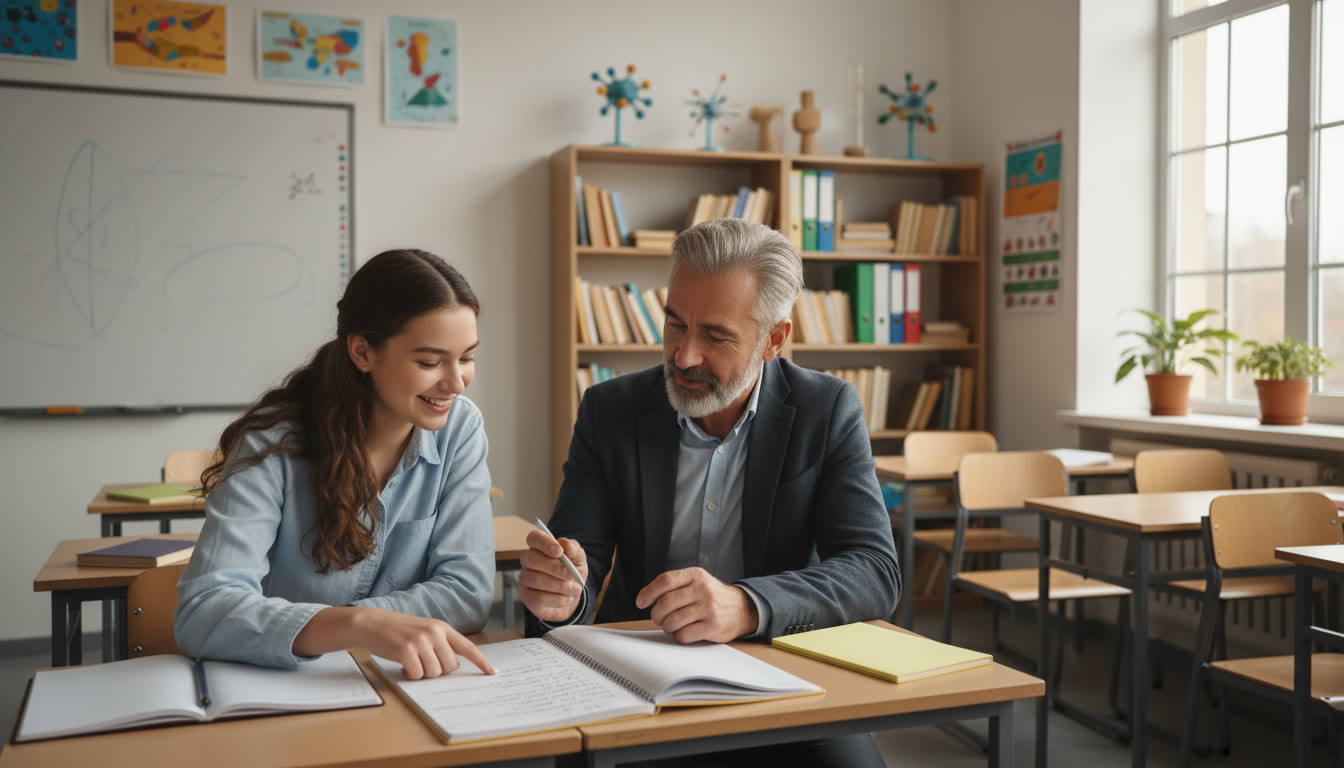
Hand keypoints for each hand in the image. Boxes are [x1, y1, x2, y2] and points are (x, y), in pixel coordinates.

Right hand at [349, 607, 493, 679]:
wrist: (373, 623)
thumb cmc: (399, 631)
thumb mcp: (425, 631)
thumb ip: (441, 645)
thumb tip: (453, 666)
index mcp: (442, 628)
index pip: (468, 647)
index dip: (481, 661)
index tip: (492, 672)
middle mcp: (435, 632)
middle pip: (450, 667)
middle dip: (438, 671)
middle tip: (423, 663)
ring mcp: (421, 640)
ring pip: (434, 673)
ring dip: (422, 673)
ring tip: (411, 661)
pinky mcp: (406, 650)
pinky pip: (417, 675)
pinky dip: (410, 675)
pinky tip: (403, 665)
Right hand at [519, 529, 588, 621]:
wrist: (572, 595)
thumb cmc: (572, 572)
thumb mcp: (579, 559)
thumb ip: (574, 550)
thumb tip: (565, 544)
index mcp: (539, 547)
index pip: (534, 537)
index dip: (544, 543)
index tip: (559, 551)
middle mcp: (528, 561)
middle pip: (532, 559)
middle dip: (555, 568)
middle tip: (571, 575)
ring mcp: (524, 579)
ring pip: (536, 579)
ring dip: (560, 586)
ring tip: (574, 589)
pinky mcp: (526, 596)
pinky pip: (538, 598)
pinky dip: (558, 599)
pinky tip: (568, 598)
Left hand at [635, 568, 758, 643]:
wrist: (742, 608)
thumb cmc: (712, 596)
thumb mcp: (697, 581)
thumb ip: (675, 585)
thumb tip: (645, 598)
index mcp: (696, 575)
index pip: (665, 580)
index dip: (648, 592)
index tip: (640, 602)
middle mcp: (703, 590)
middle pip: (666, 603)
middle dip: (656, 614)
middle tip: (657, 618)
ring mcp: (709, 609)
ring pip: (673, 621)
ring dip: (666, 626)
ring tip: (670, 625)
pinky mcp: (713, 627)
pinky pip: (684, 635)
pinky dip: (678, 636)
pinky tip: (683, 632)